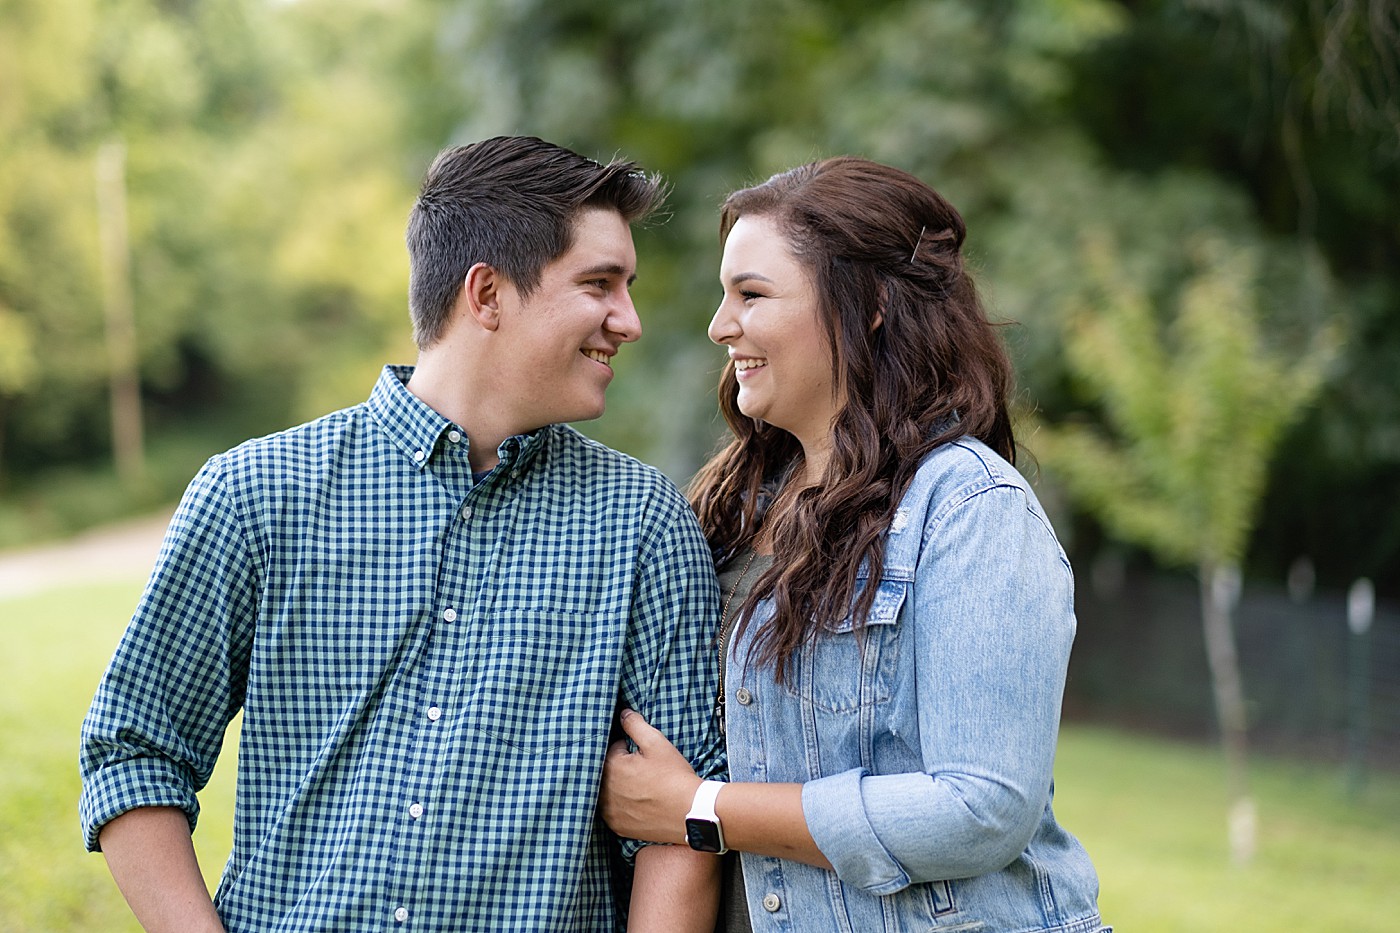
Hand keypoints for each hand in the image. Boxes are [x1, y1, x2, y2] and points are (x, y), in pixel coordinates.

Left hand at [600, 709, 704, 843]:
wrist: (690, 812)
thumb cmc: (674, 776)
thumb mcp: (657, 743)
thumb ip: (635, 725)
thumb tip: (622, 714)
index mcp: (611, 766)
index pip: (611, 750)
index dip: (627, 749)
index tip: (641, 755)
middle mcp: (604, 790)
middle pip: (606, 772)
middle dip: (620, 768)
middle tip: (642, 771)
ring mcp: (609, 811)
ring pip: (606, 793)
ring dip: (617, 788)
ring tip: (639, 787)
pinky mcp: (617, 826)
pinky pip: (611, 812)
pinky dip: (620, 807)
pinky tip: (637, 804)